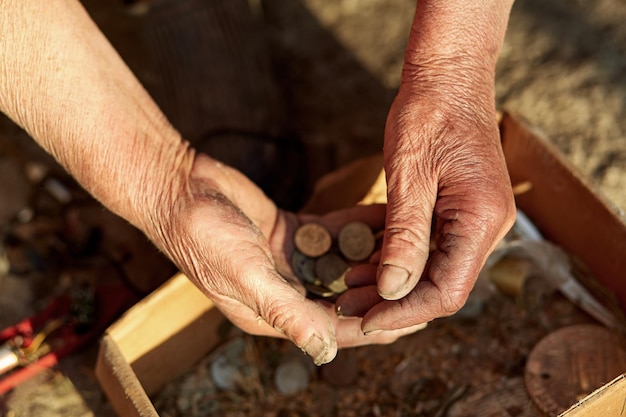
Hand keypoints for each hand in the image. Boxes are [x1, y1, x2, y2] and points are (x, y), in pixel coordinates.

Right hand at [151, 154, 422, 363]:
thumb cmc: (202, 235)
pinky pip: (333, 233)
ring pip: (343, 265)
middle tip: (425, 282)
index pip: (336, 328)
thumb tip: (327, 353)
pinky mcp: (291, 232)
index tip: (418, 318)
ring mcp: (289, 261)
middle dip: (383, 292)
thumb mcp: (245, 275)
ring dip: (374, 258)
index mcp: (273, 313)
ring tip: (415, 249)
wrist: (177, 187)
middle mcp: (285, 290)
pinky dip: (357, 228)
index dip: (378, 324)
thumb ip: (287, 311)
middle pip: (346, 298)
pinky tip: (386, 218)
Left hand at [337, 78, 515, 332]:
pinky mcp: (461, 211)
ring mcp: (476, 220)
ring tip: (348, 286)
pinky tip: (365, 260)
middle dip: (393, 301)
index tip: (364, 320)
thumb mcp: (409, 176)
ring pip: (434, 270)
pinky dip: (399, 257)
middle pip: (441, 286)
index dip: (404, 312)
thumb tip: (392, 290)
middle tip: (347, 305)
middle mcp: (487, 228)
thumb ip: (404, 237)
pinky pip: (432, 248)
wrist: (447, 78)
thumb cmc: (427, 115)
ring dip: (392, 282)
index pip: (446, 291)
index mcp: (480, 220)